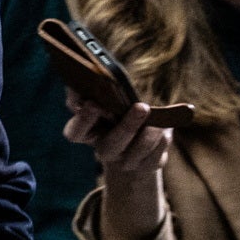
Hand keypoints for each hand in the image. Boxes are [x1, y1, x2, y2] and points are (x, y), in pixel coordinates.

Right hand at [64, 94, 169, 239]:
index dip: (83, 120)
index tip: (93, 103)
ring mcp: (125, 162)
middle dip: (126, 126)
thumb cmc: (116, 113)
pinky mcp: (146, 166)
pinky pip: (155, 157)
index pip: (75, 132)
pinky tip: (164, 129)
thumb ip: (91, 89)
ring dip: (148, 135)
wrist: (136, 143)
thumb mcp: (104, 101)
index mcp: (87, 133)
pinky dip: (161, 141)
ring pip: (136, 151)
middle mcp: (104, 150)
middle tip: (141, 107)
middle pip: (110, 146)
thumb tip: (87, 72)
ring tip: (158, 121)